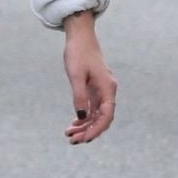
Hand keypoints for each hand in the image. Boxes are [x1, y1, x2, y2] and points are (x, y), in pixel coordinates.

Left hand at [62, 14, 116, 143]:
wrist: (80, 37)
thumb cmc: (78, 53)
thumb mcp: (76, 75)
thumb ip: (79, 96)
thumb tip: (82, 116)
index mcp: (108, 88)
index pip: (106, 116)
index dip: (96, 130)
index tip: (84, 139)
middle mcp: (107, 91)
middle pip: (102, 119)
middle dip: (89, 131)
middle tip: (72, 140)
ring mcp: (101, 91)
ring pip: (96, 115)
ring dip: (85, 126)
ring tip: (69, 134)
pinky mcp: (95, 89)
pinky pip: (92, 109)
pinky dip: (83, 118)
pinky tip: (73, 124)